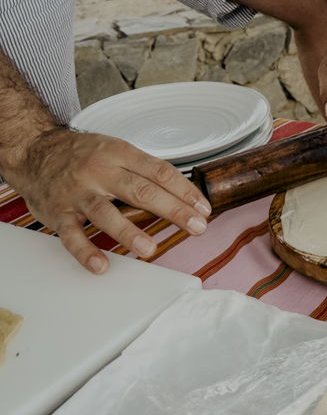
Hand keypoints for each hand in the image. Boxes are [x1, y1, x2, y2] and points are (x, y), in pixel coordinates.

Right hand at [5, 128, 211, 273]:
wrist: (36, 150)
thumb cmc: (81, 154)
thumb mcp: (115, 149)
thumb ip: (143, 169)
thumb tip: (180, 191)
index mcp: (120, 153)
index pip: (160, 172)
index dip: (185, 191)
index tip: (203, 208)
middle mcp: (101, 171)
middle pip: (142, 191)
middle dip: (174, 210)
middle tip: (196, 227)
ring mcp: (79, 193)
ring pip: (106, 213)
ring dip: (129, 232)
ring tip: (149, 248)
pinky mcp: (59, 212)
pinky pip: (72, 235)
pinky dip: (86, 252)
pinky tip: (101, 265)